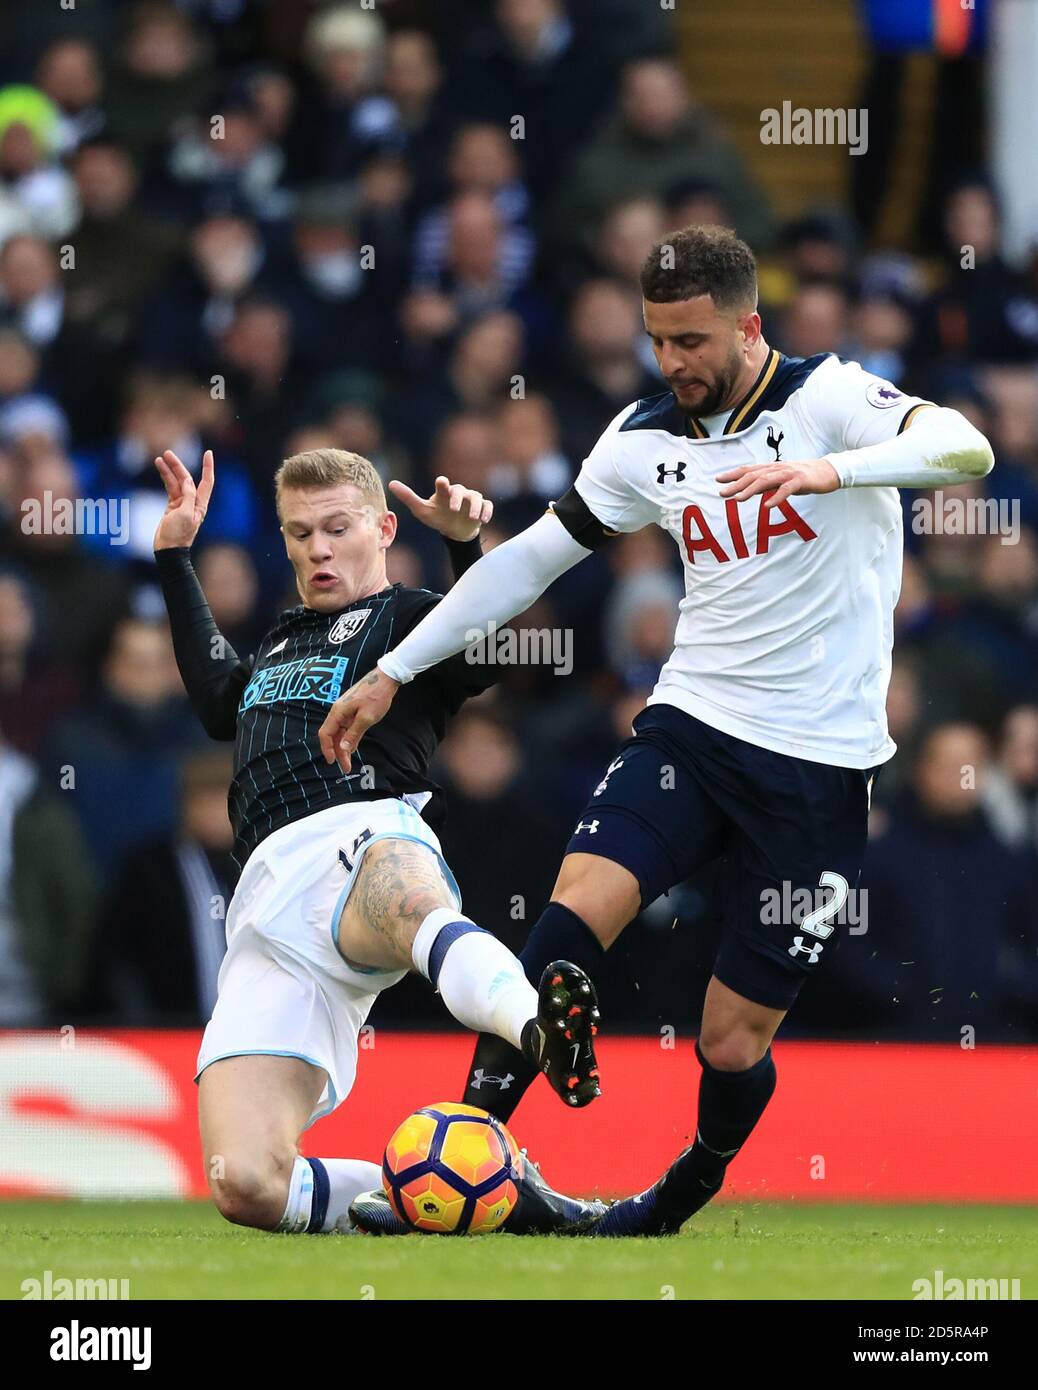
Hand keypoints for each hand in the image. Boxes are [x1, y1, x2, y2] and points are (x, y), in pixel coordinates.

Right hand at [153, 449, 214, 549]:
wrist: (168, 550)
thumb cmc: (178, 535)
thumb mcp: (185, 514)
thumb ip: (188, 495)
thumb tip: (188, 480)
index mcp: (200, 505)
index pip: (206, 482)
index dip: (208, 467)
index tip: (208, 452)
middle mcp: (193, 502)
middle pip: (187, 479)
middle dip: (178, 466)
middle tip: (168, 453)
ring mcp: (182, 504)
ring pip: (176, 482)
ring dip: (169, 470)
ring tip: (160, 459)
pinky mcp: (172, 506)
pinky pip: (169, 488)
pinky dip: (165, 478)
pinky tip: (160, 469)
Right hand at [319, 667, 400, 772]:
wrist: (386, 678)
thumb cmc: (376, 695)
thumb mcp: (367, 718)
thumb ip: (354, 733)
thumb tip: (343, 748)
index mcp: (338, 712)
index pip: (325, 734)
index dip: (327, 749)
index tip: (333, 762)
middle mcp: (339, 711)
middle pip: (332, 735)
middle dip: (337, 752)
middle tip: (346, 767)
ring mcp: (345, 711)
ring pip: (340, 733)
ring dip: (343, 747)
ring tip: (349, 761)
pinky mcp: (353, 711)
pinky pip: (347, 728)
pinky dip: (349, 738)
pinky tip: (352, 748)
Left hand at [388, 475, 492, 541]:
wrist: (454, 530)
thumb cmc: (437, 517)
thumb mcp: (421, 509)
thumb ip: (408, 496)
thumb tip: (390, 483)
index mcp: (444, 492)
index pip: (443, 485)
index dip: (442, 484)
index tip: (441, 482)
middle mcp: (459, 493)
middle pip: (460, 491)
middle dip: (457, 498)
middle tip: (452, 508)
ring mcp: (471, 501)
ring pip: (476, 498)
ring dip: (474, 507)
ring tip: (472, 517)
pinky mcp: (482, 509)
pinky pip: (487, 506)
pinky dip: (487, 512)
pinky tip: (484, 520)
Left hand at [716, 457, 839, 507]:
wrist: (830, 471)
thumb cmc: (804, 477)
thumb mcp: (782, 480)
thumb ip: (766, 484)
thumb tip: (748, 490)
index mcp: (773, 467)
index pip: (749, 469)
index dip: (733, 473)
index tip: (718, 479)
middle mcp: (778, 468)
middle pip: (754, 475)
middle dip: (736, 484)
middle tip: (722, 493)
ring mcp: (789, 473)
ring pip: (766, 480)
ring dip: (750, 490)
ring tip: (738, 499)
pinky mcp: (801, 481)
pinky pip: (787, 489)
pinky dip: (776, 497)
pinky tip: (767, 506)